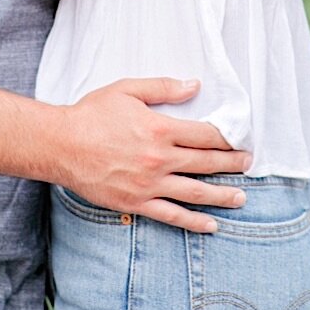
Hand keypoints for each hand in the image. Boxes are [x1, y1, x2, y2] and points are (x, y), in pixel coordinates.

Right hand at [54, 77, 251, 232]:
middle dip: (232, 164)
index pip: (206, 135)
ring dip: (222, 195)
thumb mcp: (128, 90)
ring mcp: (149, 184)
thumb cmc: (92, 114)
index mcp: (161, 129)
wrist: (60, 145)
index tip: (241, 140)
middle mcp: (159, 159)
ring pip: (195, 192)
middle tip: (249, 164)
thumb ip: (164, 87)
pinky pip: (171, 215)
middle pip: (206, 163)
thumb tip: (195, 84)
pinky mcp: (135, 203)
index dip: (228, 138)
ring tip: (242, 197)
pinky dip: (193, 222)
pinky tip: (212, 225)